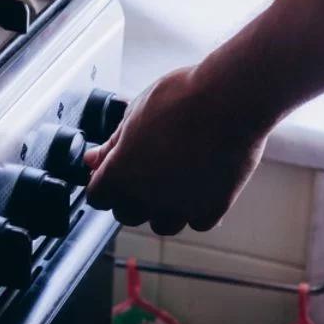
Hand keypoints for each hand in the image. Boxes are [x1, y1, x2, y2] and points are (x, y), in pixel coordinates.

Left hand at [81, 67, 274, 234]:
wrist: (229, 99)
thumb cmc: (179, 98)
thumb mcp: (134, 114)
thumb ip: (112, 145)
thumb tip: (94, 160)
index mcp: (121, 174)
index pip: (98, 197)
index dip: (103, 182)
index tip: (111, 171)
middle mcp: (148, 198)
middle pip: (127, 214)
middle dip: (129, 196)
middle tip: (143, 171)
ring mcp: (182, 206)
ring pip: (162, 225)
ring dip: (162, 208)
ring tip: (172, 179)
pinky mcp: (214, 207)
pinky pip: (197, 222)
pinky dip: (195, 210)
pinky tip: (199, 184)